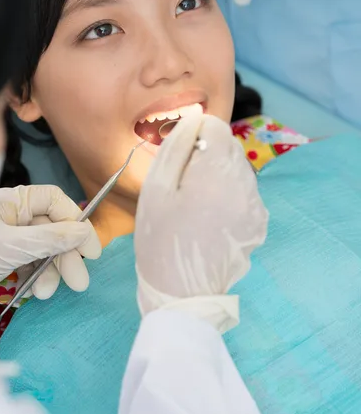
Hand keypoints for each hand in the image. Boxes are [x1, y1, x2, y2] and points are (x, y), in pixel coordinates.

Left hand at [0, 185, 100, 315]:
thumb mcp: (9, 247)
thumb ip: (49, 239)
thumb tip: (82, 232)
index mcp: (11, 202)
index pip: (54, 202)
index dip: (75, 221)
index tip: (90, 249)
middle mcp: (13, 217)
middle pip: (53, 229)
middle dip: (66, 256)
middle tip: (79, 282)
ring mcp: (9, 240)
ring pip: (44, 250)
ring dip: (52, 272)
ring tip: (47, 293)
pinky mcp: (5, 261)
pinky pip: (31, 265)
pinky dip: (37, 278)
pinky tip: (37, 292)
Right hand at [135, 107, 267, 332]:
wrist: (181, 294)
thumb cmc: (160, 240)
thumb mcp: (156, 189)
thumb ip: (177, 147)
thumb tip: (195, 119)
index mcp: (219, 172)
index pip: (216, 126)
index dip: (194, 137)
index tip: (178, 159)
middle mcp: (246, 184)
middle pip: (229, 147)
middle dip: (206, 156)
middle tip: (182, 186)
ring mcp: (256, 206)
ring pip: (238, 169)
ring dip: (218, 175)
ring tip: (194, 205)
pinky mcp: (258, 223)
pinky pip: (244, 193)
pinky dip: (228, 195)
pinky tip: (209, 218)